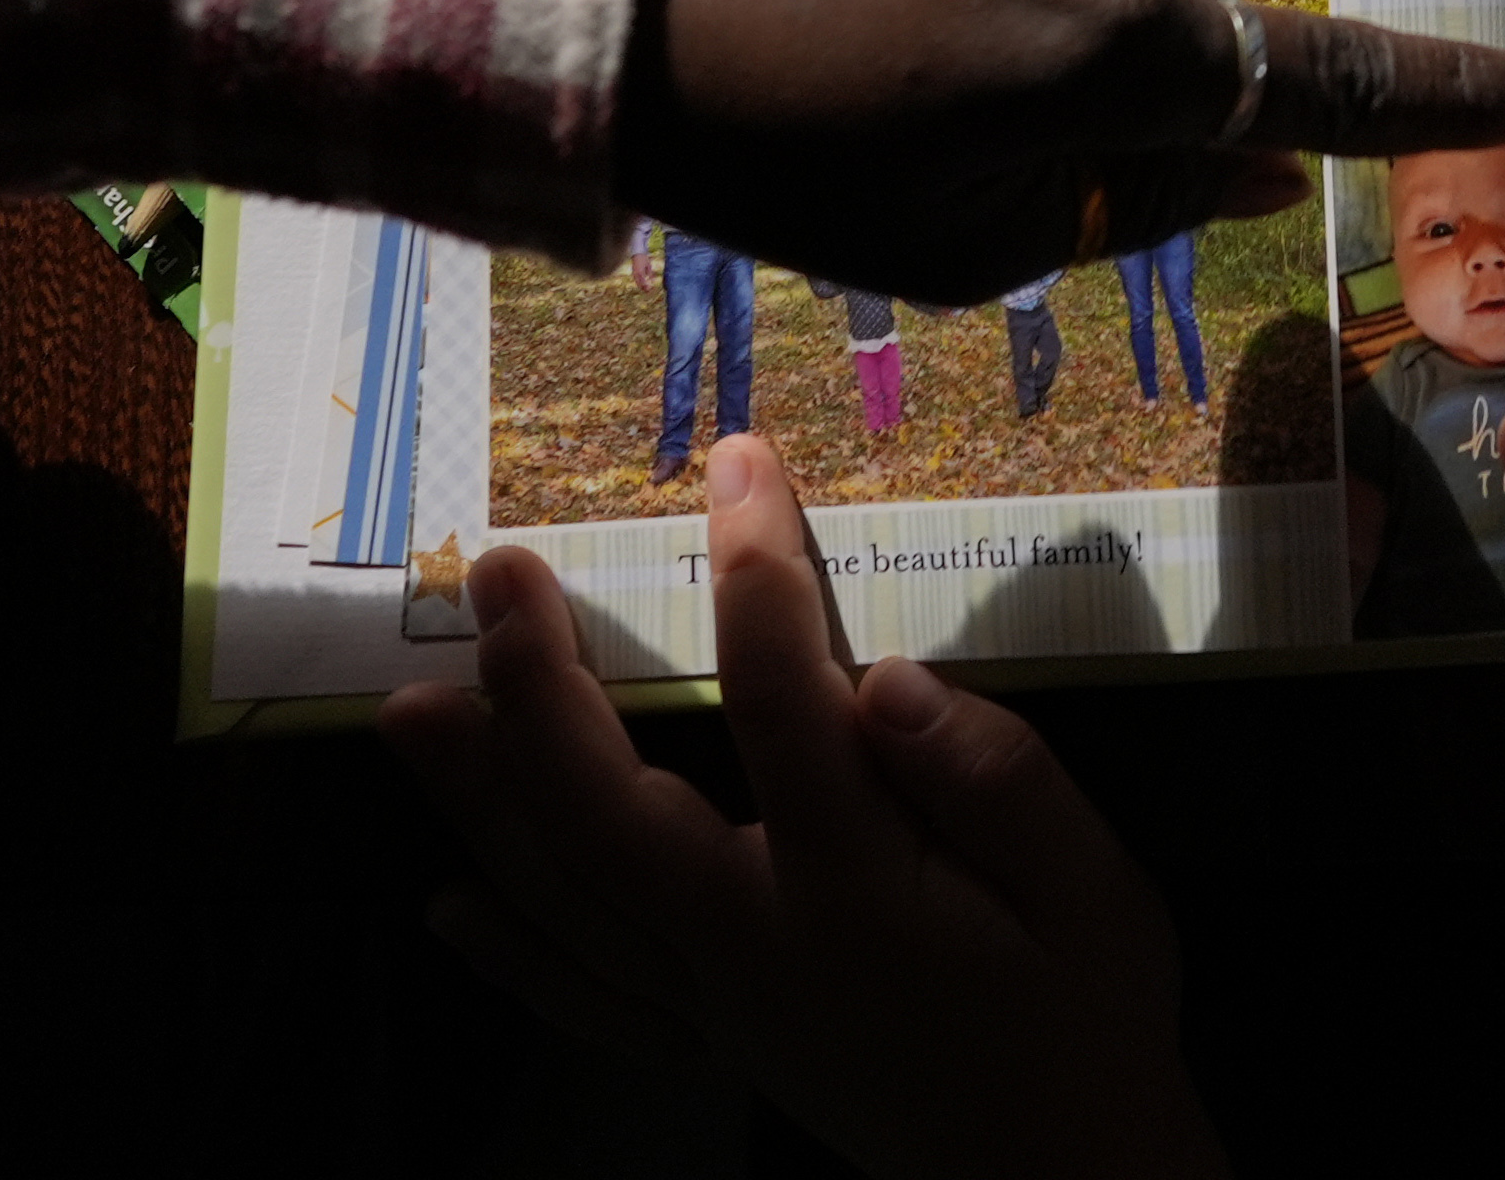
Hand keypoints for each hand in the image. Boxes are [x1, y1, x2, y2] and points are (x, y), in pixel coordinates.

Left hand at [386, 440, 1225, 1177]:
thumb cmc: (1088, 1021)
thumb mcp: (1095, 891)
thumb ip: (997, 780)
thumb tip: (888, 681)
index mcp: (857, 890)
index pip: (786, 700)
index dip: (755, 569)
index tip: (736, 462)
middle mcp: (754, 948)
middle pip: (608, 809)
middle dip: (540, 683)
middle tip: (496, 574)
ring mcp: (716, 1005)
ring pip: (566, 897)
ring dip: (480, 800)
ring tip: (410, 708)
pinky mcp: (712, 1043)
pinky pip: (585, 996)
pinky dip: (512, 950)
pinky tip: (449, 905)